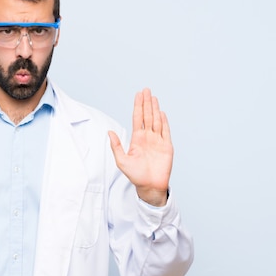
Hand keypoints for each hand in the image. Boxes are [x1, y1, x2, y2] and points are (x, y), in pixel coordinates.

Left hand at [108, 88, 172, 206]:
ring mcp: (158, 141)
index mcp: (137, 139)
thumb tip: (109, 132)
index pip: (137, 118)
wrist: (150, 186)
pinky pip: (166, 131)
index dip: (138, 106)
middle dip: (146, 103)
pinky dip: (164, 122)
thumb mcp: (121, 161)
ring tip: (153, 97)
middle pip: (147, 116)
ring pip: (156, 121)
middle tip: (146, 90)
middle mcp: (148, 137)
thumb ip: (116, 146)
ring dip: (155, 109)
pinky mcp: (167, 146)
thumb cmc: (135, 175)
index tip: (138, 95)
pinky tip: (162, 112)